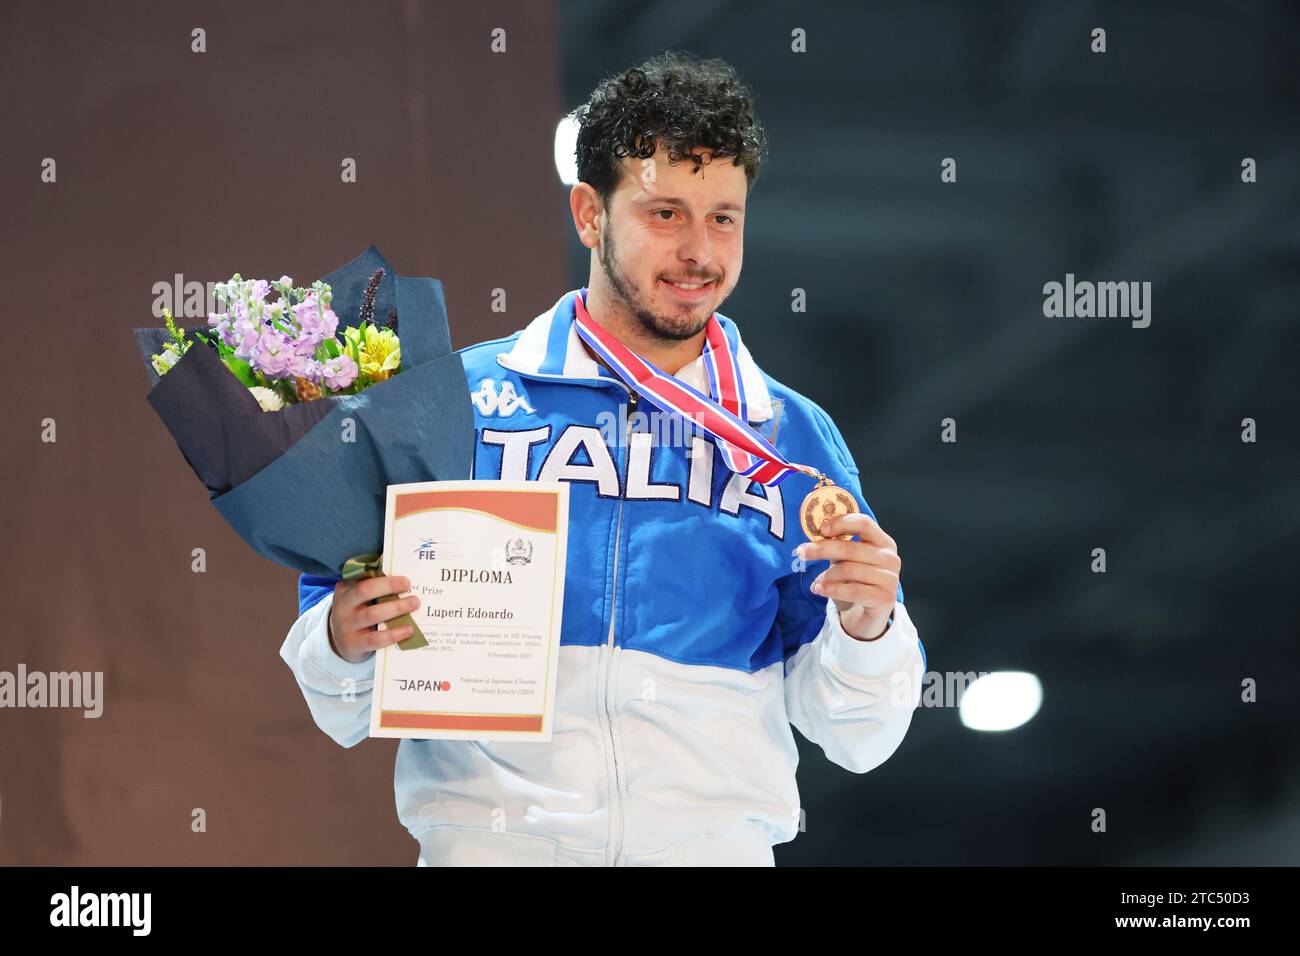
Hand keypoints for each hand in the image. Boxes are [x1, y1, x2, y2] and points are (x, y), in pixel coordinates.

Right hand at [327, 575, 419, 663]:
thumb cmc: (358, 614)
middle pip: (365, 591)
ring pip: (372, 614)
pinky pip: (375, 639)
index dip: (383, 577)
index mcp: (344, 590)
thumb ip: (374, 589)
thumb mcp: (359, 600)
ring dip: (396, 608)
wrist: (342, 643)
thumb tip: (403, 581)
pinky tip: (408, 629)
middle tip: (408, 586)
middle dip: (389, 586)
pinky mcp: (353, 645)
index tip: (403, 578)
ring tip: (414, 604)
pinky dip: (394, 634)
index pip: (362, 578)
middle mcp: (342, 606)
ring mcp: (346, 626)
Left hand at [795, 512, 899, 640]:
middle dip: (822, 549)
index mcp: (883, 542)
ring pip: (849, 570)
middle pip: (851, 548)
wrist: (867, 616)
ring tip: (816, 582)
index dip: (841, 523)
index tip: (821, 529)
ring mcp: (890, 579)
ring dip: (826, 576)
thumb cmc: (856, 582)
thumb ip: (838, 547)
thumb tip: (813, 540)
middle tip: (801, 552)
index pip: (864, 523)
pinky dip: (831, 590)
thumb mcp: (848, 561)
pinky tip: (818, 590)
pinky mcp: (885, 598)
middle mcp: (890, 558)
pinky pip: (852, 591)